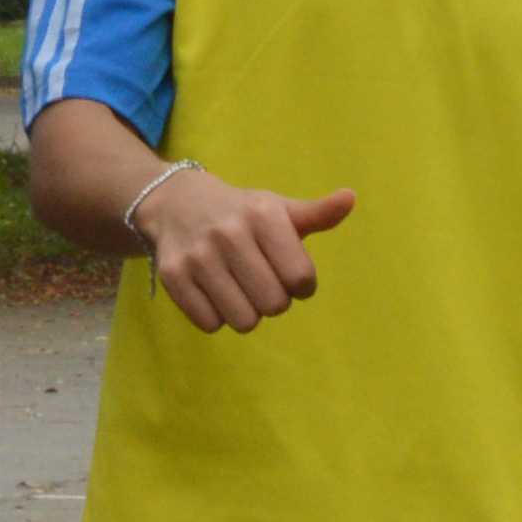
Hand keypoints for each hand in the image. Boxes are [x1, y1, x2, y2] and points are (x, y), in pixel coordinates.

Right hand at [132, 171, 351, 332]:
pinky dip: (217, 317)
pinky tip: (215, 293)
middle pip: (274, 304)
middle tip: (264, 283)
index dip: (303, 286)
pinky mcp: (172, 275)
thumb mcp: (279, 209)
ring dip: (248, 313)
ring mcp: (197, 255)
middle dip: (276, 301)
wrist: (176, 205)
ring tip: (241, 289)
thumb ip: (318, 214)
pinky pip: (209, 323)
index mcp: (263, 215)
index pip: (301, 277)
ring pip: (243, 319)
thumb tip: (350, 198)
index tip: (292, 275)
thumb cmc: (242, 214)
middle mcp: (229, 233)